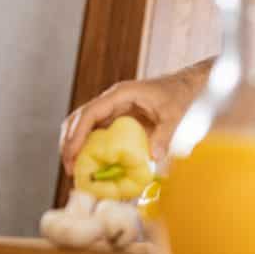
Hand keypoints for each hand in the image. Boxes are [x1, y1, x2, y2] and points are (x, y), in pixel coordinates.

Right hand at [59, 60, 209, 174]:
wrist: (184, 84)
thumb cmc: (178, 94)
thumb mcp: (174, 115)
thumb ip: (164, 135)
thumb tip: (153, 158)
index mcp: (121, 94)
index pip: (90, 113)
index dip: (77, 134)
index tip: (72, 155)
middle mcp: (111, 99)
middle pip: (79, 119)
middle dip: (69, 143)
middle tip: (70, 169)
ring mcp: (112, 107)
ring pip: (83, 124)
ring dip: (75, 145)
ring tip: (75, 169)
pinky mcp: (116, 116)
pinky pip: (96, 130)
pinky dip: (89, 145)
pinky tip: (91, 162)